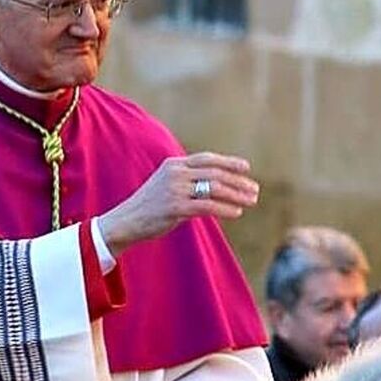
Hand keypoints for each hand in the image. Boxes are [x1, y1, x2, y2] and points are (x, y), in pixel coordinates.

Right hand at [97, 152, 258, 256]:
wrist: (126, 221)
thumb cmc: (150, 207)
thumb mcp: (167, 186)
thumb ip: (189, 182)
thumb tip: (216, 187)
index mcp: (174, 164)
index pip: (207, 159)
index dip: (229, 162)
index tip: (246, 168)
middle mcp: (175, 173)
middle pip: (215, 173)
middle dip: (238, 181)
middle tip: (255, 190)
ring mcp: (175, 189)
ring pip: (214, 188)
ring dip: (236, 195)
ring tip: (251, 201)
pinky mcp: (175, 207)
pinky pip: (207, 206)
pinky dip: (225, 209)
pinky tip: (237, 213)